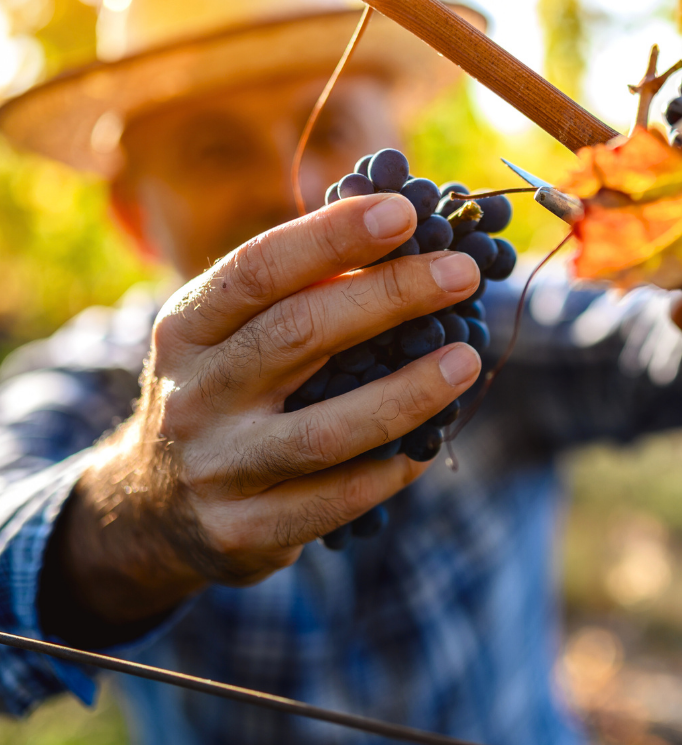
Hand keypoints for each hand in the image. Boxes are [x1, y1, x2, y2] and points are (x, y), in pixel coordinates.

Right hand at [55, 194, 481, 626]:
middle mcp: (194, 395)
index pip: (259, 270)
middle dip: (391, 296)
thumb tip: (407, 238)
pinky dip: (390, 471)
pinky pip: (336, 501)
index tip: (405, 213)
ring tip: (465, 360)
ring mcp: (217, 468)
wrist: (152, 509)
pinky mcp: (243, 531)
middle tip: (462, 273)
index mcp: (187, 328)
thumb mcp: (229, 335)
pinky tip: (428, 446)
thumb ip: (296, 293)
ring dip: (407, 393)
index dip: (332, 236)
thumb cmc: (222, 393)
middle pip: (299, 335)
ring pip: (325, 432)